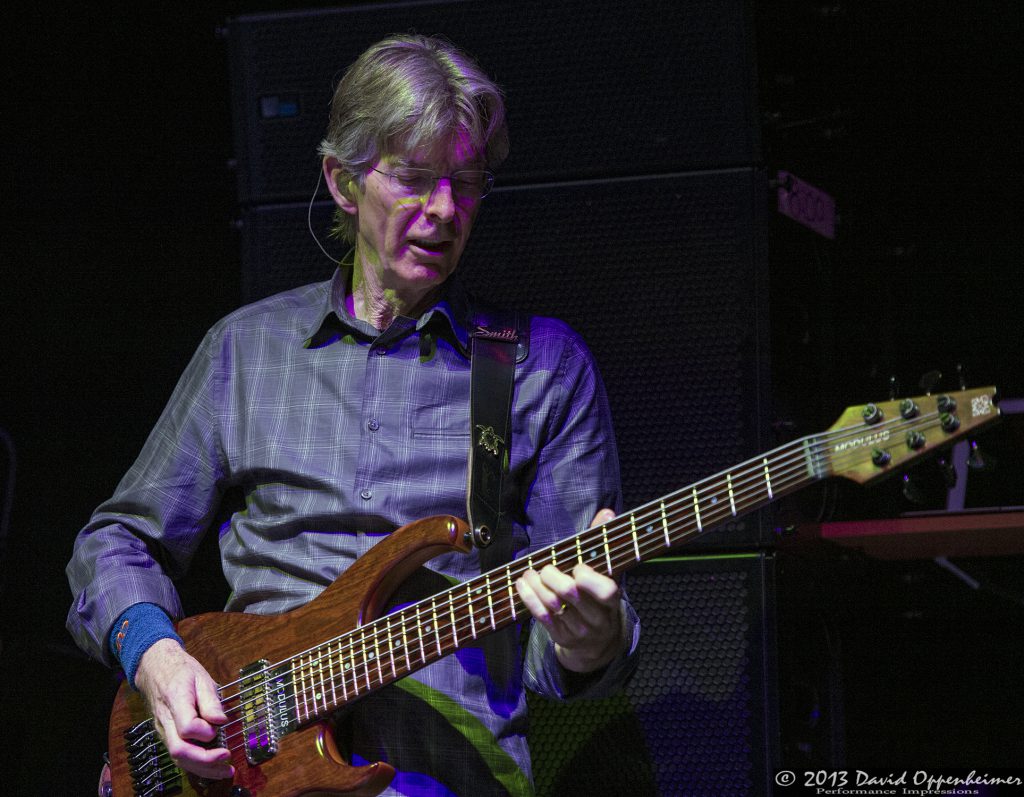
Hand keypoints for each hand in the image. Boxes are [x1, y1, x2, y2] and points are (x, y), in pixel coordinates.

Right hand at [134, 638, 232, 779]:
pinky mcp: (165, 735)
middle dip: (204, 760)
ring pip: (177, 758)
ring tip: (225, 771)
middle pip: (179, 750)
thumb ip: (210, 700)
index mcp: (175, 700)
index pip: (186, 726)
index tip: (218, 726)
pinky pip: (178, 755)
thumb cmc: (180, 671)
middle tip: (227, 759)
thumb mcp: (201, 676)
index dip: (204, 732)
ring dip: (202, 768)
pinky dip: (195, 765)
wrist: (154, 668)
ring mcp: (163, 730)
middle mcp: (165, 720)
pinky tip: (212, 767)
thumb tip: (220, 721)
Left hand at [515, 508, 628, 672]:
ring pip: (553, 605)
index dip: (587, 577)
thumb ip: (602, 542)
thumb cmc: (598, 597)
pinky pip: (541, 616)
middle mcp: (597, 617)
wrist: (598, 640)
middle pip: (571, 594)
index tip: (576, 567)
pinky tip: (522, 585)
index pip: (604, 591)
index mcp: (611, 600)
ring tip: (528, 573)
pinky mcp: (561, 636)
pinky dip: (528, 598)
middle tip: (545, 568)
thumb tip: (607, 512)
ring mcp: (578, 629)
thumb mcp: (605, 573)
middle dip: (553, 576)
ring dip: (536, 585)